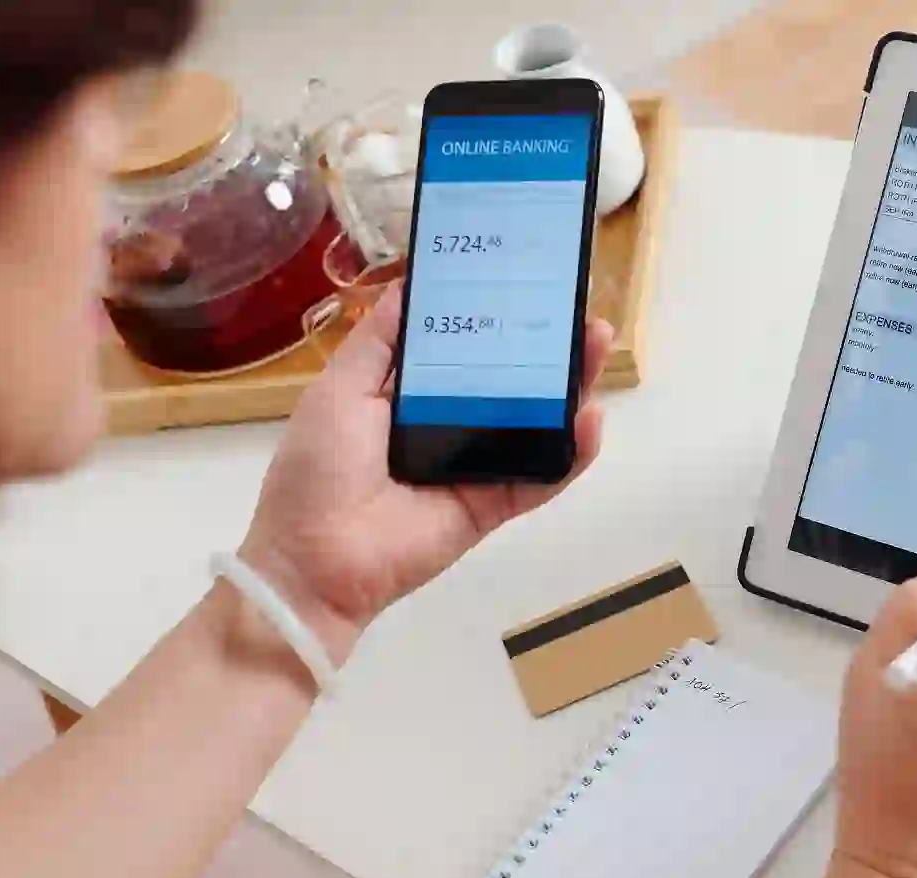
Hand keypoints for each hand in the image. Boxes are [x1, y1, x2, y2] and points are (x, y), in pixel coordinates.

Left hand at [237, 285, 611, 660]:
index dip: (496, 316)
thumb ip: (378, 341)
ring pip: (536, 423)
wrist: (316, 559)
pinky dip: (572, 452)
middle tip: (580, 309)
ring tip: (599, 346)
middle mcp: (449, 426)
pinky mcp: (494, 506)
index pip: (465, 349)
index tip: (527, 279)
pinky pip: (541, 477)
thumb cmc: (319, 469)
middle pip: (512, 381)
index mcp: (408, 396)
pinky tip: (591, 419)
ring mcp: (476, 468)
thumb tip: (408, 284)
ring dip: (572, 387)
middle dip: (548, 345)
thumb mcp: (339, 388)